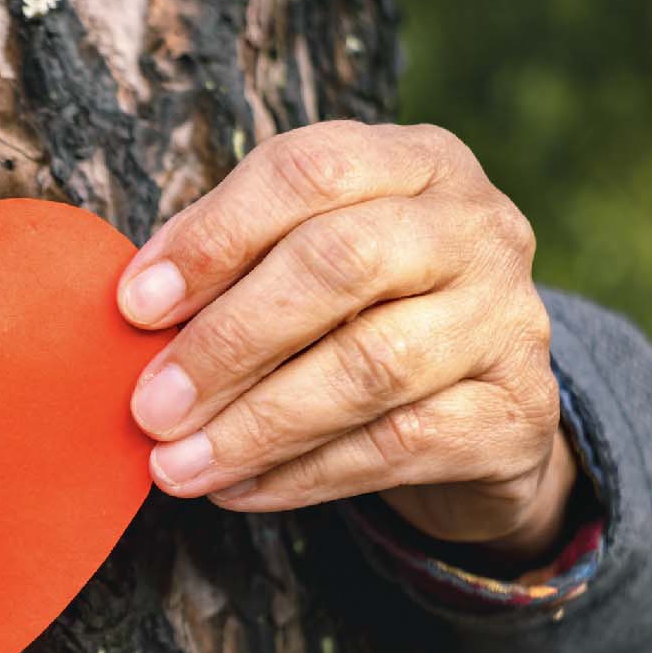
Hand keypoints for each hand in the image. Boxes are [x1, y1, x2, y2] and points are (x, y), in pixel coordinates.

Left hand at [118, 121, 576, 561]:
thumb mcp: (310, 263)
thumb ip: (237, 266)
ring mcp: (509, 318)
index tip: (135, 306)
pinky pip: (396, 445)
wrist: (485, 412)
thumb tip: (137, 309)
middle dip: (228, 340)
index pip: (307, 170)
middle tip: (151, 405)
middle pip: (341, 263)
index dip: (213, 237)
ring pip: (369, 366)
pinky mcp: (516, 412)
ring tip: (177, 464)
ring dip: (255, 423)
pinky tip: (237, 490)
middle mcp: (477, 228)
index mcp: (416, 162)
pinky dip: (302, 473)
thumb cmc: (365, 318)